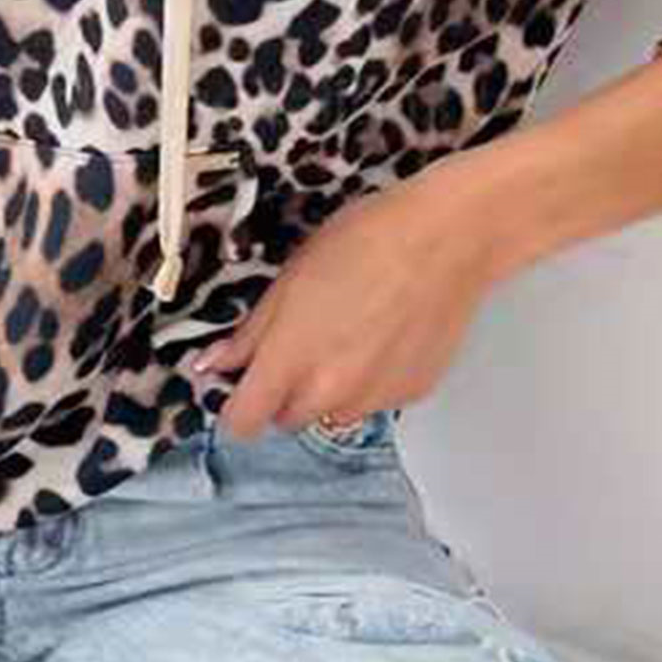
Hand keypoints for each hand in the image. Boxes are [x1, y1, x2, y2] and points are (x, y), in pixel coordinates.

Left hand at [190, 153, 507, 442]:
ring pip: (332, 414)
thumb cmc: (367, 242)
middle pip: (287, 419)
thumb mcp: (291, 276)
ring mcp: (374, 399)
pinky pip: (374, 402)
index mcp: (290, 360)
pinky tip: (382, 335)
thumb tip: (216, 363)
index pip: (243, 421)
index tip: (240, 386)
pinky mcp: (410, 395)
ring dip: (327, 389)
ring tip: (347, 333)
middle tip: (298, 343)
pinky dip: (369, 381)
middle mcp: (330, 392)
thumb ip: (252, 333)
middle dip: (283, 392)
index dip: (236, 404)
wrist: (446, 240)